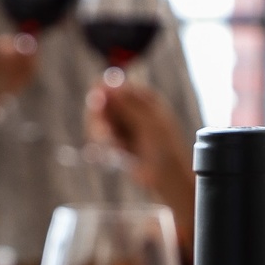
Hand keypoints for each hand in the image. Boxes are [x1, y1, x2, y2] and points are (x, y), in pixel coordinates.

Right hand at [85, 82, 195, 245]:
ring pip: (102, 121)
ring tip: (115, 146)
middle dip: (100, 117)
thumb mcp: (147, 122)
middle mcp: (135, 109)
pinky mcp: (121, 143)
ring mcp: (127, 126)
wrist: (169, 179)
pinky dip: (107, 144)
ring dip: (103, 132)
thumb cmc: (165, 149)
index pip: (117, 86)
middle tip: (104, 133)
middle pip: (104, 103)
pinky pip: (105, 137)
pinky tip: (117, 151)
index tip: (96, 103)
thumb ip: (126, 104)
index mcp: (145, 98)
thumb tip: (107, 85)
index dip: (103, 93)